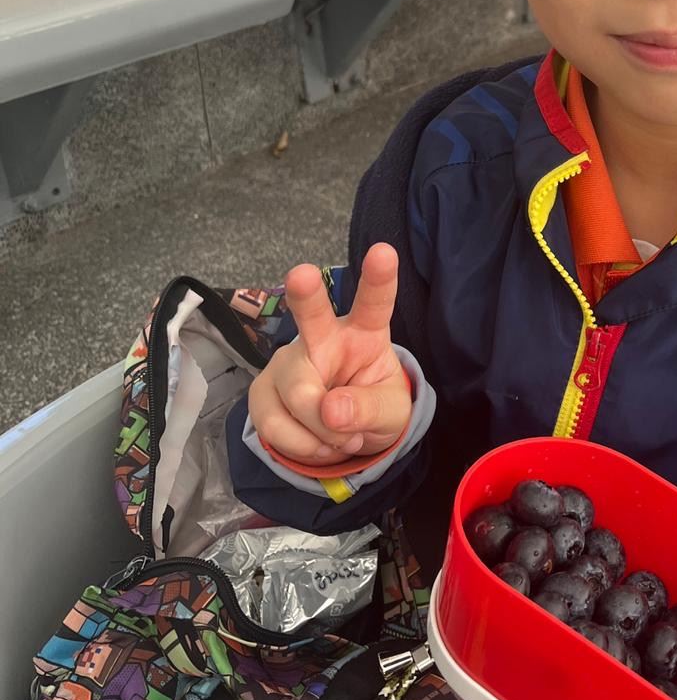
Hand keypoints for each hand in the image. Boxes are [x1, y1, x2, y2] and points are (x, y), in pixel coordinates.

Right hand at [247, 243, 410, 464]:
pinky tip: (317, 443)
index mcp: (365, 332)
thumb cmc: (372, 409)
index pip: (374, 303)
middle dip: (305, 294)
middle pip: (311, 316)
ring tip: (341, 437)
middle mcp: (322, 337)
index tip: (384, 252)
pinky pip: (276, 427)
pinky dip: (303, 447)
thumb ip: (368, 410)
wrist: (342, 439)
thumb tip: (330, 411)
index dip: (378, 278)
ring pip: (299, 396)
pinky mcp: (262, 391)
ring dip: (324, 433)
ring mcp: (288, 362)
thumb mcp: (390, 415)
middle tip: (302, 274)